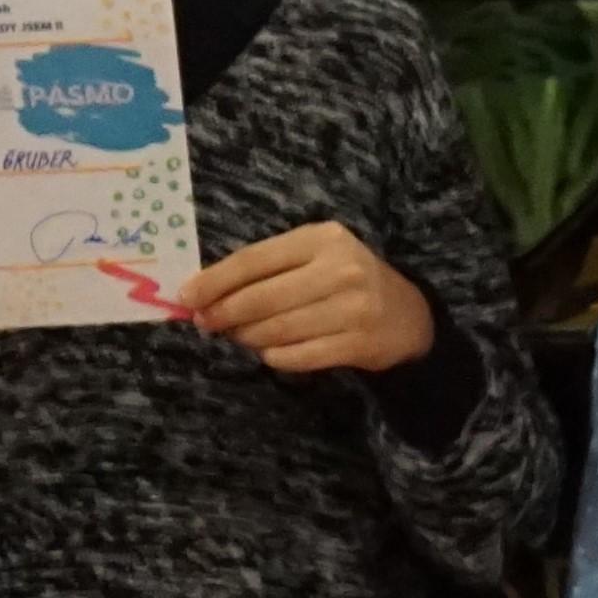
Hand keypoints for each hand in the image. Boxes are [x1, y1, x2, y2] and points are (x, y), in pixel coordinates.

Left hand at [186, 222, 437, 376]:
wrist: (410, 315)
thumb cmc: (347, 281)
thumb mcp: (314, 257)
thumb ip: (268, 269)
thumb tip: (205, 293)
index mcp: (322, 239)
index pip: (253, 260)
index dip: (214, 281)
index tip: (187, 298)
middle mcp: (340, 270)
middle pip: (261, 298)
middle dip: (225, 314)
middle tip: (206, 324)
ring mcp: (352, 308)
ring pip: (277, 330)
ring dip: (248, 338)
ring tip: (239, 337)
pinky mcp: (359, 343)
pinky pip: (299, 356)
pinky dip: (276, 357)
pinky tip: (271, 352)